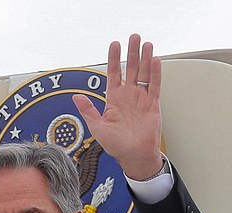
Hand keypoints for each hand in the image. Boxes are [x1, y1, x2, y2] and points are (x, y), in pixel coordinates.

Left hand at [73, 33, 162, 180]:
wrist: (134, 156)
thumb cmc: (116, 144)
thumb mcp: (97, 127)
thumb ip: (88, 110)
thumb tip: (76, 97)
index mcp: (114, 99)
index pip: (113, 73)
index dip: (113, 59)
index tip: (114, 44)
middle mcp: (128, 96)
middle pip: (130, 69)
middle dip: (131, 52)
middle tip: (133, 37)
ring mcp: (141, 99)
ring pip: (143, 74)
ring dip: (144, 58)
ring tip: (145, 43)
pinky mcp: (152, 105)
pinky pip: (154, 86)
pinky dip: (155, 73)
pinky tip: (154, 60)